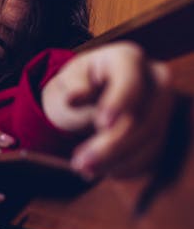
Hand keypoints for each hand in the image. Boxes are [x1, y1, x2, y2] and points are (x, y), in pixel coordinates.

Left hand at [41, 42, 173, 178]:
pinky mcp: (162, 129)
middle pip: (147, 115)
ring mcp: (162, 106)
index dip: (120, 102)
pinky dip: (126, 167)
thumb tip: (73, 99)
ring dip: (117, 160)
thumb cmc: (75, 86)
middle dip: (115, 143)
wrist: (85, 99)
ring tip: (83, 168)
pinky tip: (101, 171)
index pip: (131, 80)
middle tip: (81, 162)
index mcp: (127, 57)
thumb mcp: (66, 83)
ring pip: (151, 139)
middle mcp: (153, 79)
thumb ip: (73, 90)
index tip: (101, 123)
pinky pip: (152, 153)